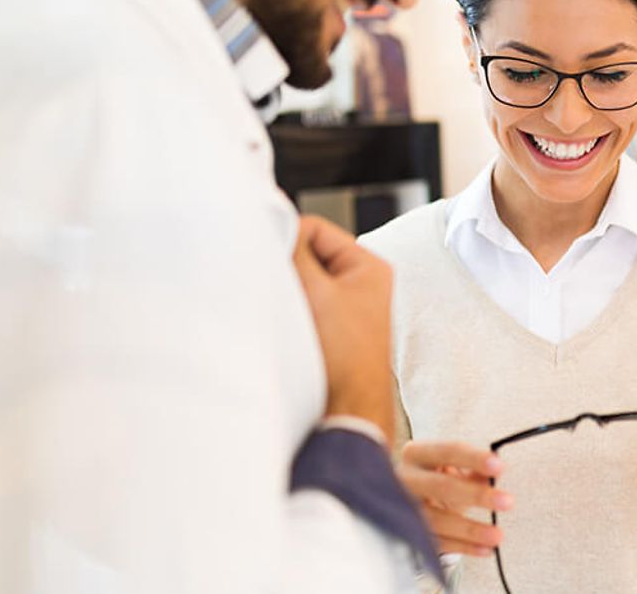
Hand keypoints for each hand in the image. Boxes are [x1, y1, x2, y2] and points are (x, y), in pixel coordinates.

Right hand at [293, 216, 394, 441]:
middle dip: (287, 268)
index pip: (315, 229)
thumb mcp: (316, 292)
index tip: (268, 257)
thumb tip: (275, 221)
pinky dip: (289, 312)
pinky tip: (285, 327)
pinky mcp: (329, 332)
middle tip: (276, 287)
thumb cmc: (344, 356)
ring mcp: (344, 309)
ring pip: (301, 282)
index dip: (289, 239)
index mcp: (368, 266)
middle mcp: (360, 284)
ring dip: (287, 292)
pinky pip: (301, 307)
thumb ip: (294, 251)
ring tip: (286, 312)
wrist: (348, 414)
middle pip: (307, 255)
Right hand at [398, 440, 512, 555]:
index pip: (447, 452)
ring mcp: (405, 508)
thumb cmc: (434, 479)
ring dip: (470, 529)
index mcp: (417, 454)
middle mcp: (406, 478)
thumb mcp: (451, 469)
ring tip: (497, 535)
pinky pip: (439, 543)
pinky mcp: (410, 533)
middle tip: (507, 501)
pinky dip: (464, 547)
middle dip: (476, 494)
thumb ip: (474, 469)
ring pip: (437, 520)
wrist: (407, 499)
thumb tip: (496, 473)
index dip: (474, 458)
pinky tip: (485, 548)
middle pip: (440, 485)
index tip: (499, 466)